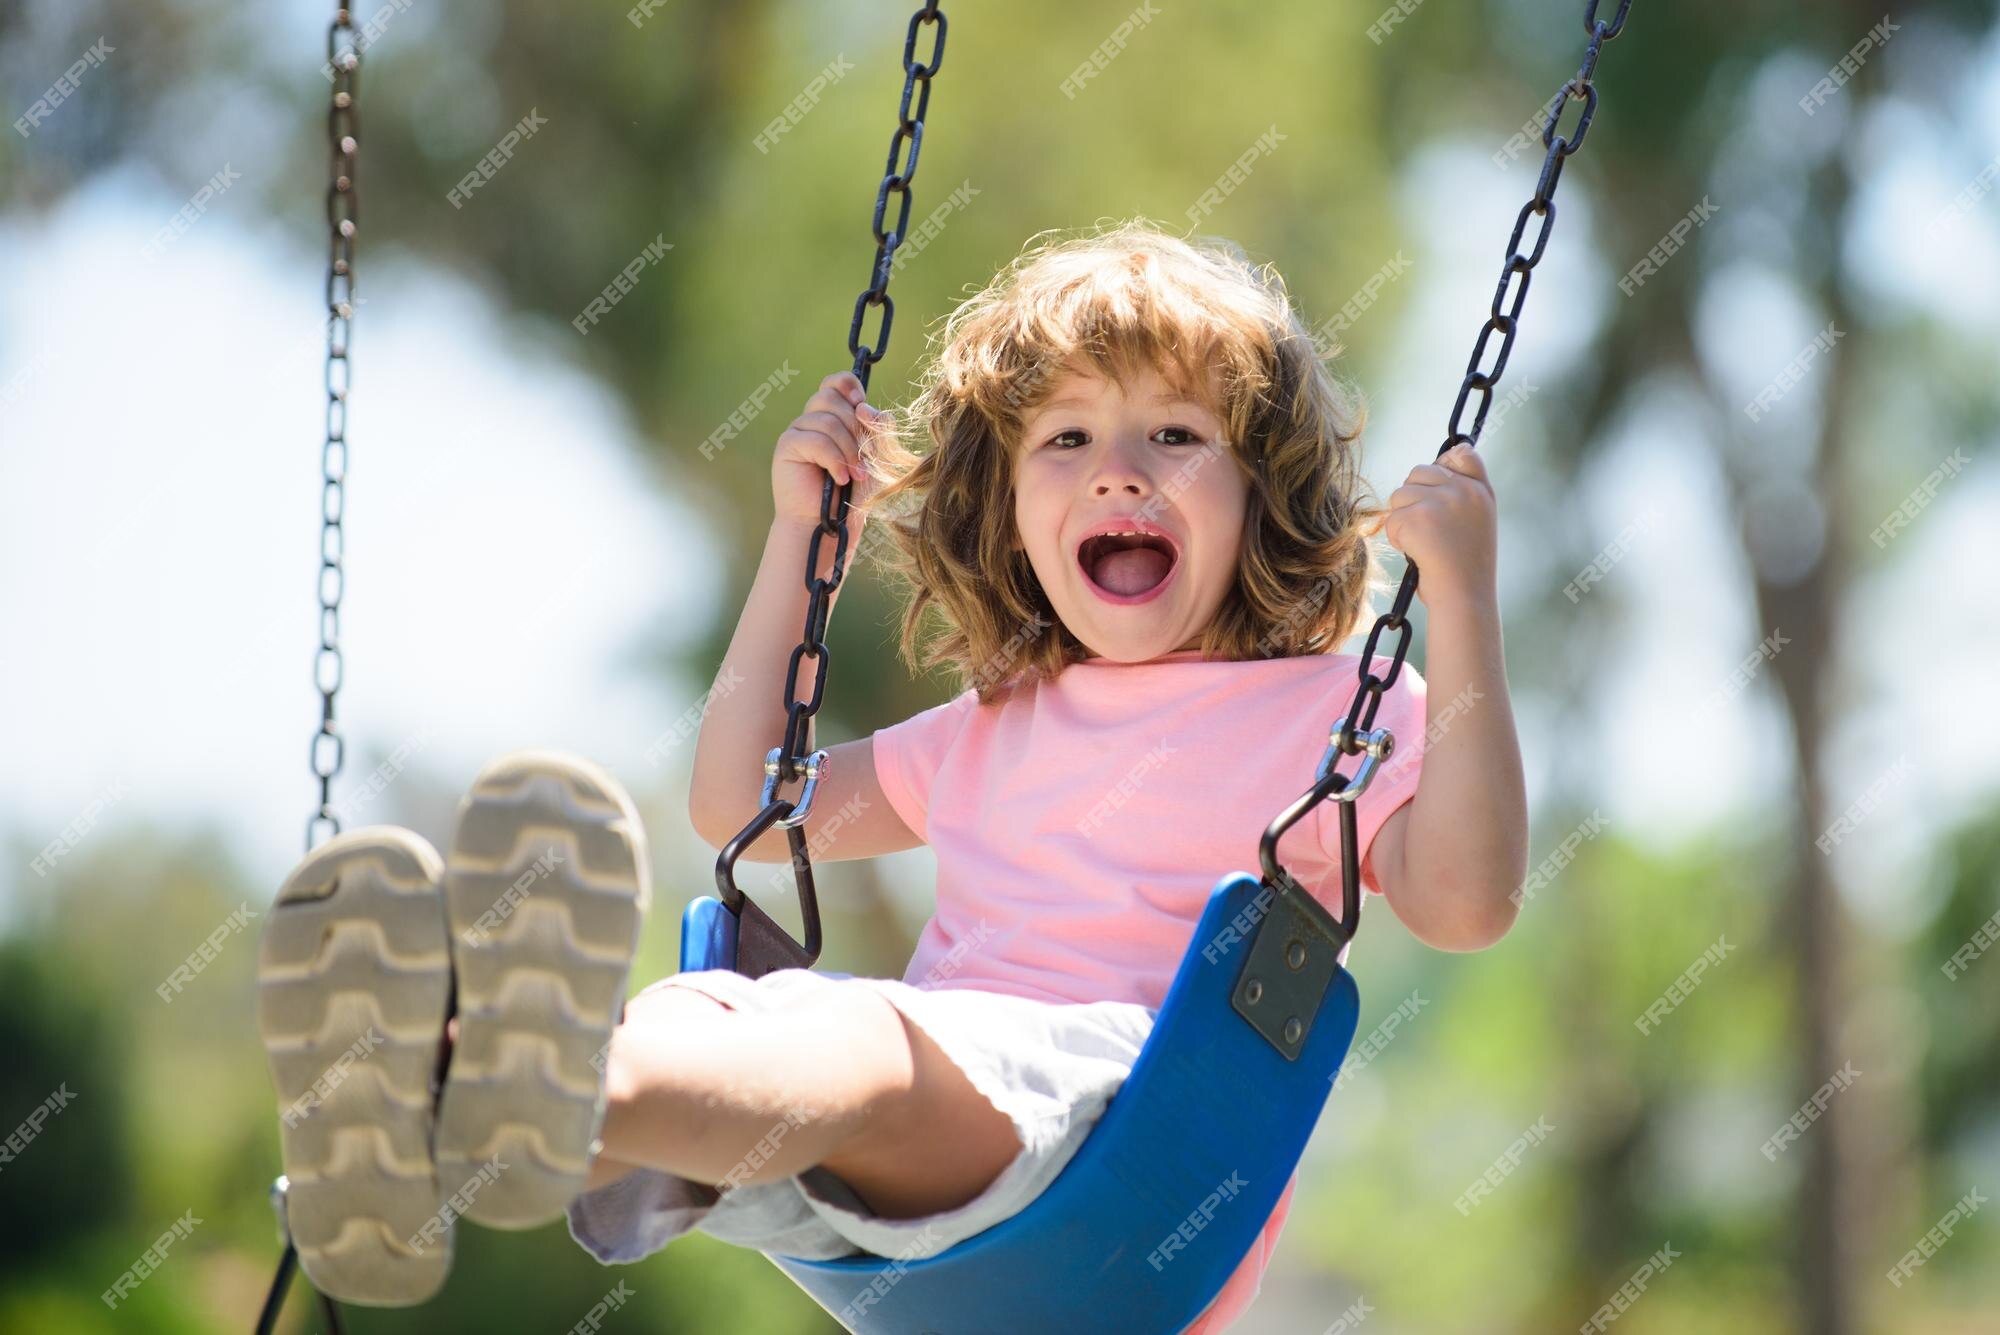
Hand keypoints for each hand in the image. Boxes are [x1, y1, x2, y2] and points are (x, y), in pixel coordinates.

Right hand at [772, 371, 892, 530]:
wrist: (831, 526)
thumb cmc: (853, 495)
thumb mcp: (877, 458)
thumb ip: (879, 429)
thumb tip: (864, 407)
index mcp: (833, 416)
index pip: (835, 382)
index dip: (848, 385)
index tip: (862, 405)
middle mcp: (812, 420)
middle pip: (831, 396)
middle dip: (855, 427)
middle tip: (864, 458)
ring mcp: (798, 431)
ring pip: (826, 419)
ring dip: (848, 449)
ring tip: (855, 475)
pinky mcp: (787, 446)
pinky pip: (816, 440)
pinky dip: (834, 460)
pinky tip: (840, 479)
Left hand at [1377, 443, 1496, 611]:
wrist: (1464, 597)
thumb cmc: (1465, 567)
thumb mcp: (1476, 523)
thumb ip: (1460, 496)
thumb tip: (1424, 475)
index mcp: (1481, 492)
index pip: (1462, 453)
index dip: (1443, 463)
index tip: (1436, 487)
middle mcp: (1464, 490)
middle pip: (1418, 472)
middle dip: (1413, 499)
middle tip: (1428, 530)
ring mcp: (1442, 501)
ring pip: (1399, 495)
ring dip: (1403, 521)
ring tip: (1425, 544)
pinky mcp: (1419, 516)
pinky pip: (1391, 519)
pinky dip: (1397, 538)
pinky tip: (1417, 553)